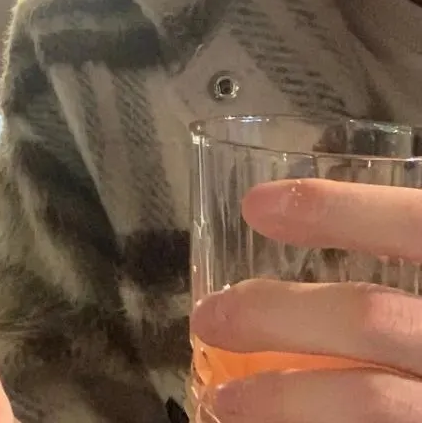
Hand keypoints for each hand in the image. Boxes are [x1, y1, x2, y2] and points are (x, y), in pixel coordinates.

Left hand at [190, 177, 421, 421]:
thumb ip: (415, 243)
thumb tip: (328, 210)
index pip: (417, 224)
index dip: (336, 210)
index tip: (258, 206)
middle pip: (371, 319)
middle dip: (276, 315)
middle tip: (208, 315)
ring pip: (370, 405)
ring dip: (283, 402)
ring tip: (222, 400)